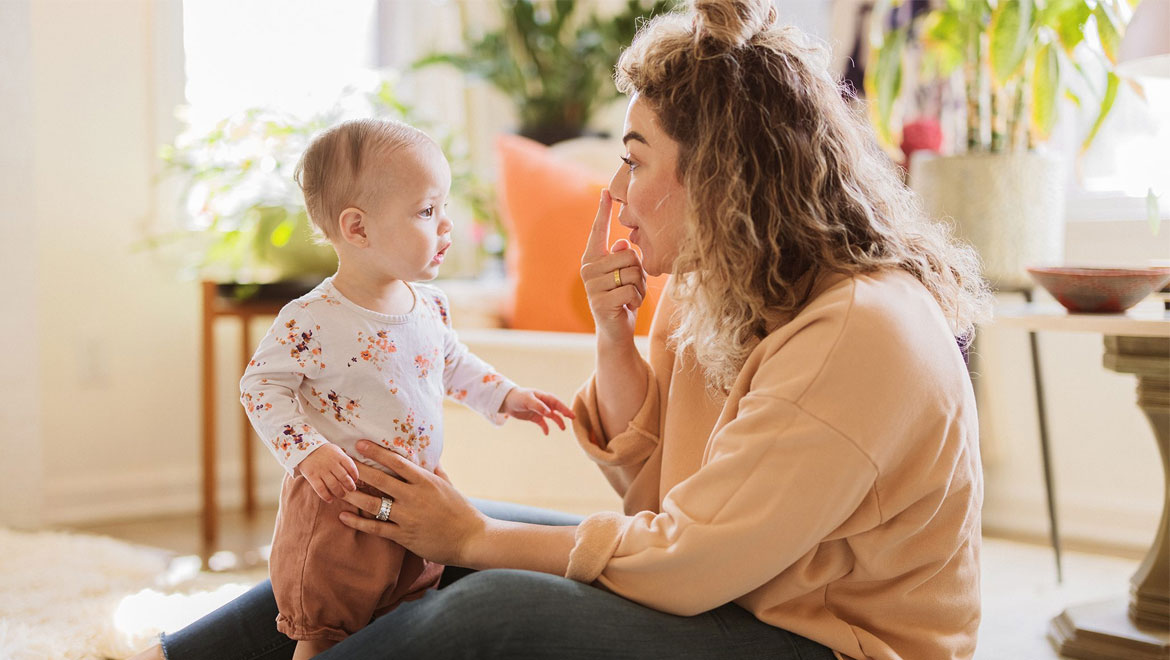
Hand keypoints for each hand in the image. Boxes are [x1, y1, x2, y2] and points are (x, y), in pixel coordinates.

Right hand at [297, 443, 358, 502]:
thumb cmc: (323, 451)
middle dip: (350, 486)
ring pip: (334, 485)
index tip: (355, 480)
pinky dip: (326, 496)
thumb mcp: (335, 450)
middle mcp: (331, 464)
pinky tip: (330, 500)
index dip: (355, 475)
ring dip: (340, 493)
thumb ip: (343, 460)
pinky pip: (321, 489)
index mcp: (338, 456)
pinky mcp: (312, 476)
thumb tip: (352, 473)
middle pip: (344, 478)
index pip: (351, 467)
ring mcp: (321, 470)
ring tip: (342, 495)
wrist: (304, 448)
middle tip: (351, 489)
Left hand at [340, 440, 483, 565]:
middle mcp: (414, 496)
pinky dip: (358, 522)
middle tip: (339, 462)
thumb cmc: (462, 511)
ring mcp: (408, 516)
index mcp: (425, 481)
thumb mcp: (449, 486)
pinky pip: (376, 528)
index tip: (359, 444)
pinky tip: (343, 516)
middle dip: (357, 470)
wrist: (471, 538)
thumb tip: (430, 458)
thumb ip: (437, 472)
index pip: (396, 462)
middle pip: (380, 480)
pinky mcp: (404, 535)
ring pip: (374, 503)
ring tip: (336, 489)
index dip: (376, 452)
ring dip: (353, 495)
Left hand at [499, 387, 575, 434]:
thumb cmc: (518, 397)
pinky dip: (545, 427)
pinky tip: (546, 433)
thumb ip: (539, 406)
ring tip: (563, 428)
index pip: (556, 402)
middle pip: (556, 408)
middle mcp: (543, 403)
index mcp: (543, 397)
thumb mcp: (528, 400)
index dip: (564, 408)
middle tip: (573, 418)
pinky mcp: (534, 417)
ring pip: (551, 416)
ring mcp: (539, 410)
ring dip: (557, 421)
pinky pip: (542, 423)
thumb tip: (550, 413)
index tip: (570, 415)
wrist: (506, 401)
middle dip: (564, 413)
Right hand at [580, 189, 646, 341]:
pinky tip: (627, 308)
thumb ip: (622, 257)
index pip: (598, 231)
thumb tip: (622, 244)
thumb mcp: (625, 275)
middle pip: (628, 255)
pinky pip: (632, 291)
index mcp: (592, 259)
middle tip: (631, 287)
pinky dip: (637, 301)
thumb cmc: (623, 299)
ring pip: (632, 273)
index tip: (606, 190)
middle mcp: (588, 269)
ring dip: (639, 287)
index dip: (603, 211)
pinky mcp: (600, 302)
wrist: (616, 332)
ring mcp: (592, 286)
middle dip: (638, 272)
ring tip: (629, 297)